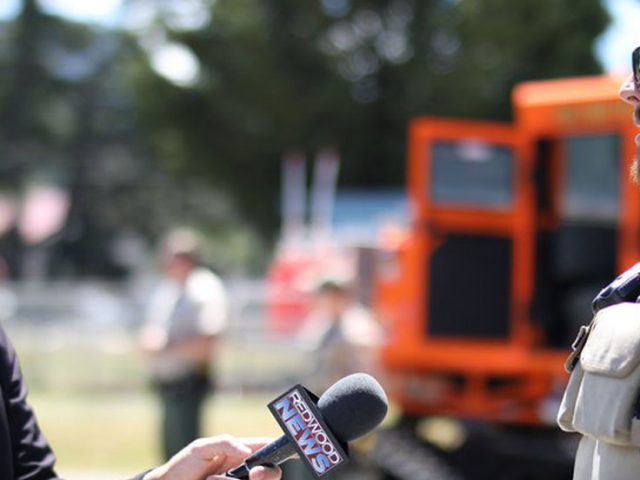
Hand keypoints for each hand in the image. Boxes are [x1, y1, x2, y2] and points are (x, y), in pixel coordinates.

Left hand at [143, 435, 281, 479]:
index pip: (268, 449)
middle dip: (266, 474)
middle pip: (270, 474)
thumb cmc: (185, 465)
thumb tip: (247, 451)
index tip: (295, 452)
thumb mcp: (202, 448)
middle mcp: (245, 472)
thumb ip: (224, 443)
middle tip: (253, 474)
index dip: (284, 449)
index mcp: (243, 453)